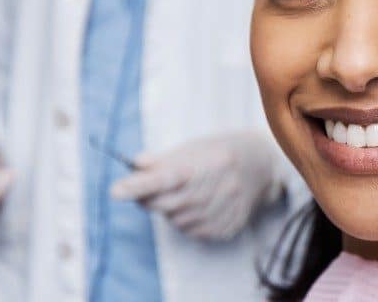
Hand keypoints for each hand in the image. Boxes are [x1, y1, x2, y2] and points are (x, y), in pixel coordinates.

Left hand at [110, 131, 281, 240]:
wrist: (262, 165)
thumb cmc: (219, 152)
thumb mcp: (193, 147)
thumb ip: (162, 159)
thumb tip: (134, 166)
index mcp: (208, 163)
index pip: (166, 177)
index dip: (139, 185)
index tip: (115, 191)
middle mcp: (219, 189)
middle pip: (165, 204)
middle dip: (149, 197)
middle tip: (149, 186)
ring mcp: (225, 211)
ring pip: (176, 221)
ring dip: (170, 209)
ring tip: (186, 191)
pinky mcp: (227, 228)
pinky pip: (191, 231)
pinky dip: (185, 219)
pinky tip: (198, 204)